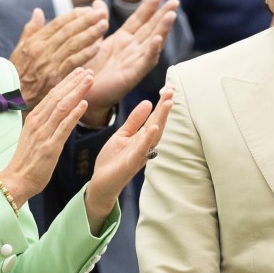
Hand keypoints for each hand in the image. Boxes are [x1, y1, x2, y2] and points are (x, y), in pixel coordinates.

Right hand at [0, 68, 94, 207]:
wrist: (16, 181)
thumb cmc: (26, 161)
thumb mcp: (33, 136)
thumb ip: (44, 124)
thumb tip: (56, 113)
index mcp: (34, 119)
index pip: (52, 95)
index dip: (67, 82)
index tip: (79, 73)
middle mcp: (37, 122)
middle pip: (58, 96)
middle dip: (74, 82)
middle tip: (88, 72)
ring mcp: (43, 134)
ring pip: (62, 107)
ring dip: (77, 92)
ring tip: (90, 81)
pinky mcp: (50, 147)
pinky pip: (64, 127)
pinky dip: (74, 114)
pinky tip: (84, 104)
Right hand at [8, 3, 108, 108]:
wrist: (14, 97)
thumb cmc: (17, 72)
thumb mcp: (20, 49)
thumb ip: (31, 29)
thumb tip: (38, 11)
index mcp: (35, 42)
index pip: (57, 24)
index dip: (74, 16)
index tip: (88, 9)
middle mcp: (42, 50)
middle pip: (68, 32)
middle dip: (86, 21)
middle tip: (101, 13)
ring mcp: (49, 64)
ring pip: (73, 45)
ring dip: (90, 34)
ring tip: (104, 25)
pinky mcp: (55, 77)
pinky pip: (73, 62)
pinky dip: (86, 54)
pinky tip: (98, 46)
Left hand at [81, 0, 178, 124]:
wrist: (82, 93)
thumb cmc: (88, 69)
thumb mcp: (92, 41)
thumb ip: (98, 22)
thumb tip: (97, 3)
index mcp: (122, 40)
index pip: (138, 20)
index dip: (148, 8)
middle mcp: (131, 49)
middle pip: (150, 28)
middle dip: (163, 15)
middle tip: (175, 1)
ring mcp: (134, 62)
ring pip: (152, 42)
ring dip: (162, 29)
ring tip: (171, 15)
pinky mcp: (132, 75)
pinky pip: (144, 62)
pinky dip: (152, 51)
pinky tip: (158, 40)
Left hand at [84, 86, 174, 230]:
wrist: (101, 182)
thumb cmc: (113, 160)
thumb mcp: (122, 135)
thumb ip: (134, 121)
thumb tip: (148, 102)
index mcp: (142, 138)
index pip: (154, 118)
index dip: (162, 104)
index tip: (170, 90)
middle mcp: (144, 146)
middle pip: (158, 124)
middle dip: (165, 109)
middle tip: (173, 92)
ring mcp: (139, 155)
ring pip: (153, 136)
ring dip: (161, 120)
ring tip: (167, 104)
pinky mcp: (131, 164)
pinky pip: (141, 150)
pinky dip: (148, 139)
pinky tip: (153, 128)